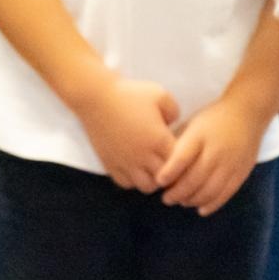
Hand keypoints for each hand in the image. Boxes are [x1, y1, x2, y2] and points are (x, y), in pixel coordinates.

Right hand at [71, 76, 178, 191]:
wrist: (94, 96)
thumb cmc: (128, 93)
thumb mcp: (160, 94)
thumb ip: (174, 111)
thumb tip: (173, 124)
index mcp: (160, 140)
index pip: (181, 164)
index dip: (184, 162)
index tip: (181, 154)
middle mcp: (144, 156)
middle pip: (166, 180)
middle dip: (170, 174)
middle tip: (167, 162)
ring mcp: (126, 162)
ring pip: (147, 186)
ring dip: (152, 179)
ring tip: (150, 167)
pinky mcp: (110, 163)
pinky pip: (126, 183)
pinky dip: (132, 180)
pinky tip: (133, 167)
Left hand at [156, 98, 264, 215]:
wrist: (247, 113)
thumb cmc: (212, 119)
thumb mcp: (192, 125)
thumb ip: (179, 143)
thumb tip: (160, 162)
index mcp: (200, 136)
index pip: (182, 157)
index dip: (169, 172)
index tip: (158, 182)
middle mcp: (216, 151)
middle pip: (195, 178)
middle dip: (178, 192)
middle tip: (165, 198)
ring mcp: (231, 163)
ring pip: (210, 189)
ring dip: (193, 200)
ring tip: (180, 202)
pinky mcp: (242, 172)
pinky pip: (226, 193)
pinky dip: (212, 204)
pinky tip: (200, 209)